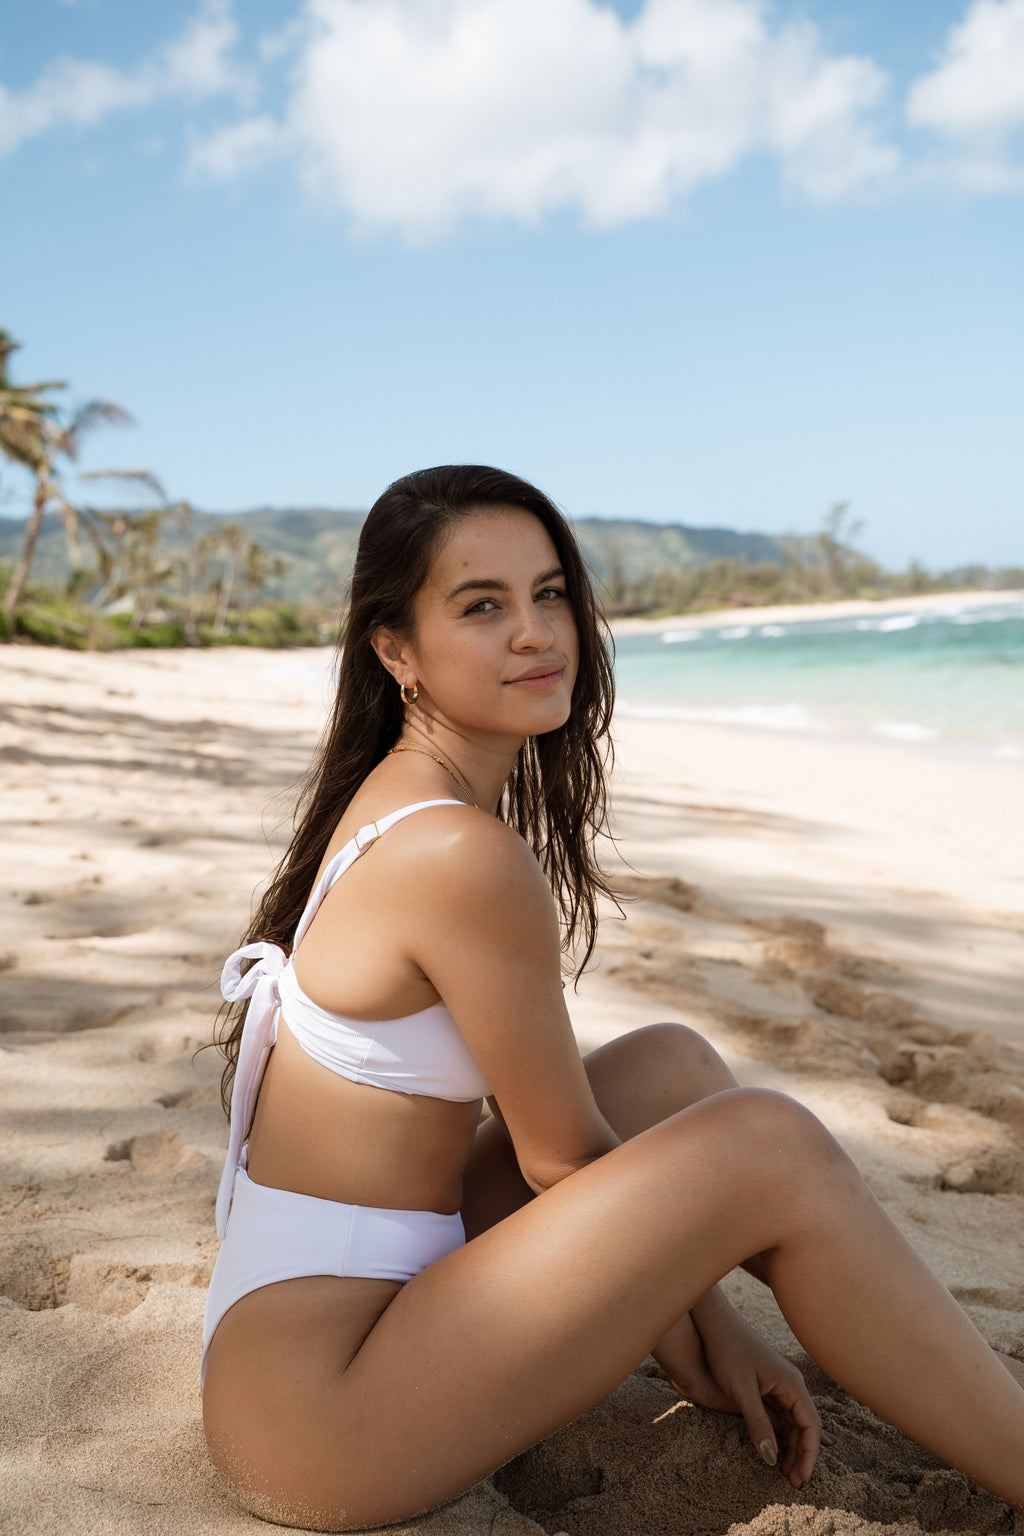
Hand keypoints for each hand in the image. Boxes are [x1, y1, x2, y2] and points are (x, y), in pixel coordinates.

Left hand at [655, 1289, 832, 1488]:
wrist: (712, 1325)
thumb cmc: (728, 1352)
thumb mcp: (742, 1391)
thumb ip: (758, 1425)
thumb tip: (772, 1459)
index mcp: (791, 1384)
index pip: (810, 1425)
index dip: (809, 1454)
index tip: (802, 1479)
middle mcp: (790, 1385)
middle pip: (804, 1427)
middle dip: (801, 1455)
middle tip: (793, 1484)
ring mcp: (778, 1386)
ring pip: (791, 1424)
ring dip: (790, 1448)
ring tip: (783, 1474)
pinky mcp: (764, 1387)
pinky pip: (778, 1417)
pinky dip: (779, 1436)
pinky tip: (775, 1452)